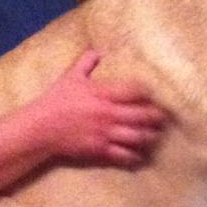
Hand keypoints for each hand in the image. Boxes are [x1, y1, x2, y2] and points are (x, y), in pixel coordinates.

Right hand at [28, 50, 166, 167]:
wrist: (41, 128)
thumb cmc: (56, 100)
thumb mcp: (71, 77)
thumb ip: (86, 62)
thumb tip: (98, 50)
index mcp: (103, 93)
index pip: (136, 90)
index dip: (149, 92)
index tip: (154, 94)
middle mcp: (108, 113)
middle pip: (143, 115)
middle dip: (157, 117)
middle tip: (164, 118)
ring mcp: (106, 133)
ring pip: (138, 137)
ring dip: (150, 137)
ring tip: (155, 136)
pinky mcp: (100, 150)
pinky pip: (124, 155)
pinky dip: (135, 156)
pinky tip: (140, 156)